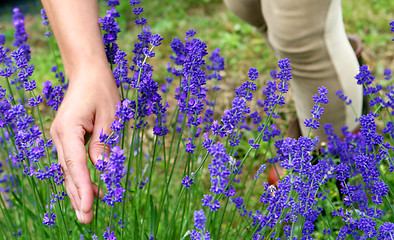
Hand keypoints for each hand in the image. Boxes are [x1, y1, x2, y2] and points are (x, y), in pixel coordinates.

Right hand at [50, 67, 119, 223]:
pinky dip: (80, 177)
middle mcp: (60, 135)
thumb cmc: (102, 90)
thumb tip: (101, 169)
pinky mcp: (67, 138)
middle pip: (68, 171)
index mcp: (68, 128)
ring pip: (69, 169)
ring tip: (87, 212)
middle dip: (78, 196)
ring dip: (78, 190)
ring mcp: (61, 137)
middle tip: (87, 219)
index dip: (83, 186)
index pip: (76, 164)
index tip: (90, 206)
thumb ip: (104, 144)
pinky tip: (89, 190)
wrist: (88, 73)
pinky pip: (72, 162)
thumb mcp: (110, 116)